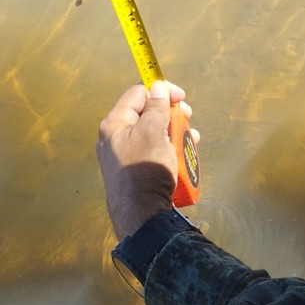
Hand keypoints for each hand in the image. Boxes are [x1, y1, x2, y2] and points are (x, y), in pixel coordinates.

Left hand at [96, 81, 196, 240]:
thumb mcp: (154, 132)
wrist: (141, 217)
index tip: (182, 98)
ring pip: (153, 134)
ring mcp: (123, 156)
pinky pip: (152, 152)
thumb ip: (156, 107)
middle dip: (171, 115)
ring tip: (190, 142)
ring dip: (174, 133)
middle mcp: (114, 138)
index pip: (137, 93)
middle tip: (187, 119)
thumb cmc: (146, 171)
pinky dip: (168, 151)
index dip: (161, 91)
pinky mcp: (133, 172)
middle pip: (146, 114)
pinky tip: (182, 157)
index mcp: (114, 124)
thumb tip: (157, 87)